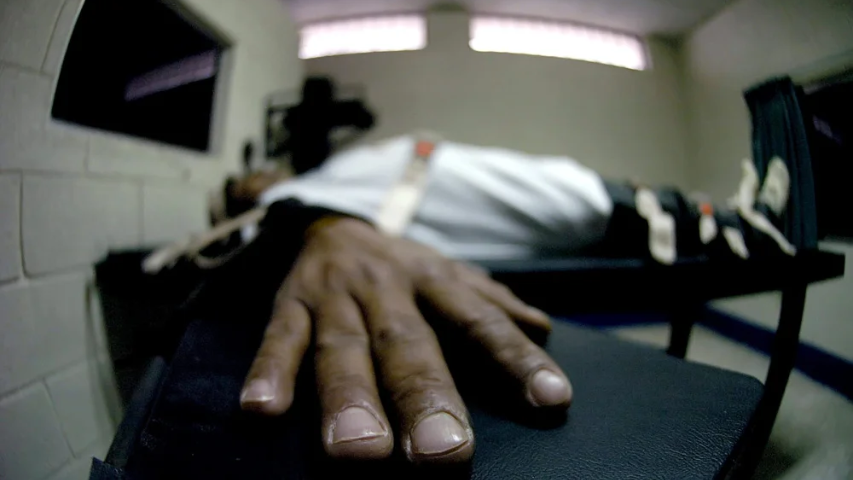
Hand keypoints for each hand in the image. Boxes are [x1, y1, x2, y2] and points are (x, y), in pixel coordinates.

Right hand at [240, 217, 571, 462]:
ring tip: (359, 452)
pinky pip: (277, 338)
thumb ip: (492, 304)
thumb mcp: (451, 275)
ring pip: (341, 347)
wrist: (333, 222)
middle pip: (407, 344)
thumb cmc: (403, 268)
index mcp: (437, 281)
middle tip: (444, 453)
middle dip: (425, 397)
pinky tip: (263, 409)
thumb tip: (544, 329)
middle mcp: (388, 288)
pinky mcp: (288, 303)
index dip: (516, 359)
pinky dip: (269, 370)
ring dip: (349, 397)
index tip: (551, 399)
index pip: (481, 322)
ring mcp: (335, 296)